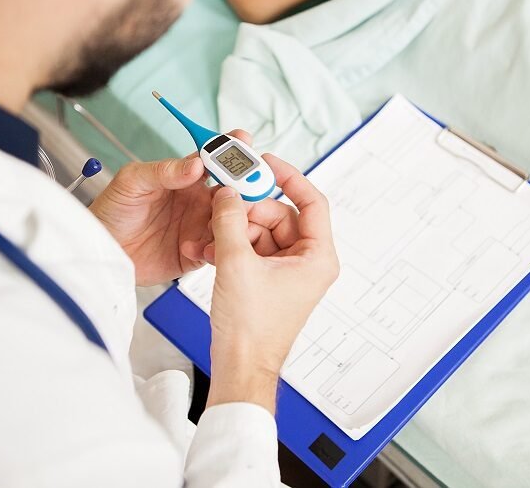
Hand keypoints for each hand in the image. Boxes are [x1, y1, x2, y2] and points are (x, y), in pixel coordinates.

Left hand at [91, 129, 260, 286]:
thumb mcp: (133, 181)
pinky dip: (218, 248)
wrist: (101, 248)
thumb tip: (196, 164)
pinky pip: (216, 251)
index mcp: (185, 178)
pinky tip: (202, 245)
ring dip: (236, 218)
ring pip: (231, 221)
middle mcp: (197, 202)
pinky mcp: (194, 254)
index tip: (243, 140)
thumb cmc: (112, 210)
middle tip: (250, 184)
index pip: (214, 160)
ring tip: (230, 218)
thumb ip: (164, 170)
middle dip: (246, 185)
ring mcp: (198, 227)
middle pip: (231, 190)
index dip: (231, 149)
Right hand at [206, 154, 339, 413]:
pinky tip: (211, 249)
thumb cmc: (251, 329)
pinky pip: (252, 247)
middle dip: (249, 210)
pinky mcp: (269, 278)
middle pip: (280, 214)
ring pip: (262, 230)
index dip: (288, 177)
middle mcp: (308, 261)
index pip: (312, 201)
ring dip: (235, 229)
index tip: (265, 162)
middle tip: (224, 204)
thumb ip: (230, 220)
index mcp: (317, 257)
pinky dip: (233, 244)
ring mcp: (288, 270)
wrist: (240, 366)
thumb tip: (229, 192)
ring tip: (211, 237)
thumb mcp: (235, 263)